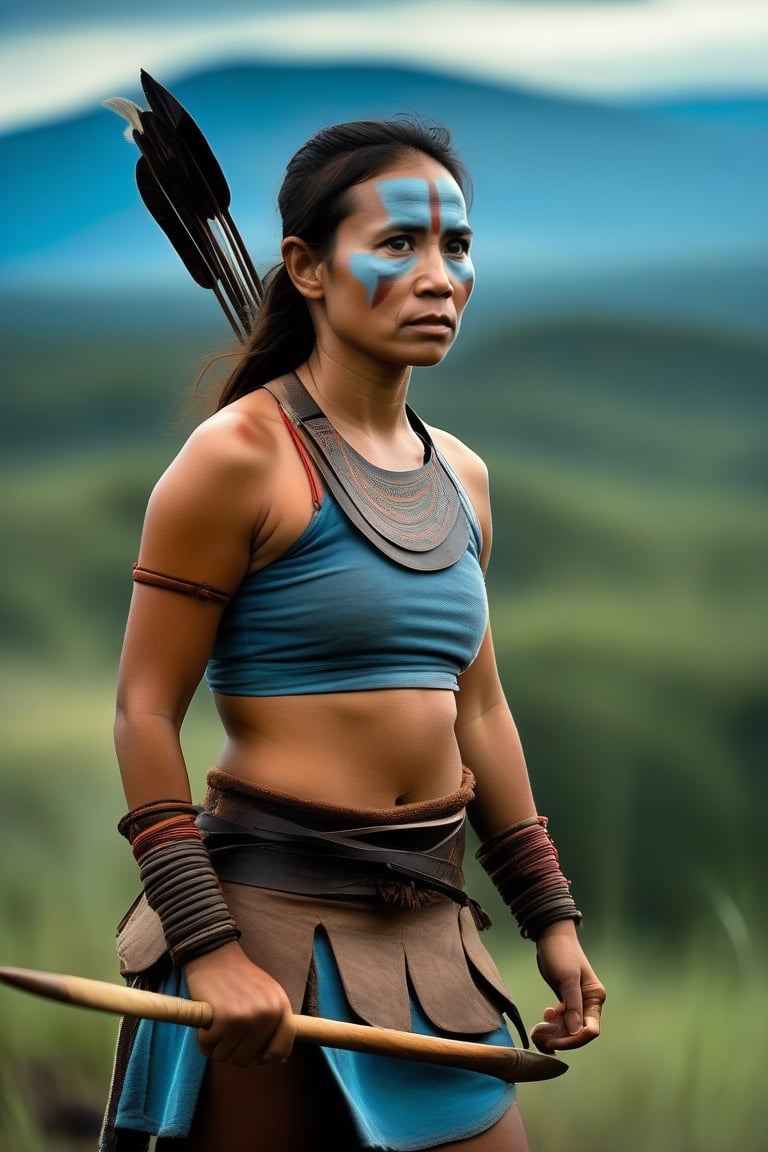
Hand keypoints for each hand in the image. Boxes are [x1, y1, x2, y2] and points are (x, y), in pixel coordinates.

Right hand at [183, 940, 296, 1066]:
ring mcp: (246, 1017)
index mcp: (281, 1006)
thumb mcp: (267, 993)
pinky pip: (209, 1048)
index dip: (266, 1057)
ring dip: (217, 1047)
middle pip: (249, 1060)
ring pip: (227, 1058)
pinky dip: (203, 1040)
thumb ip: (273, 1020)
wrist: (215, 953)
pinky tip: (206, 1023)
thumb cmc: (238, 977)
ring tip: (217, 1025)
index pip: (281, 1050)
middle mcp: (267, 1014)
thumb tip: (277, 1059)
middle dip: (234, 1051)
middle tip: (227, 1031)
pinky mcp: (224, 1019)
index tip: (255, 1053)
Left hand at [529, 921, 604, 1052]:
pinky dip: (552, 1025)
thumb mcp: (567, 978)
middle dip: (559, 1038)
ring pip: (568, 1029)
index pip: (590, 1030)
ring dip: (553, 1034)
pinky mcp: (566, 1002)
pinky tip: (545, 1016)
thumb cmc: (562, 953)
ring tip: (536, 1031)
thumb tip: (576, 1032)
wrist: (551, 936)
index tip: (553, 1041)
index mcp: (594, 998)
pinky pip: (562, 1022)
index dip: (573, 1040)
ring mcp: (577, 1004)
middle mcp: (589, 1004)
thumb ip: (572, 1005)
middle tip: (538, 1036)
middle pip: (577, 1033)